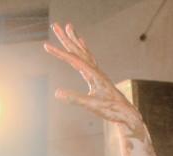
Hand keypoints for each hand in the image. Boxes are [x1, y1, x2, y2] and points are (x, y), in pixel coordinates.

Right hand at [45, 23, 149, 141]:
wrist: (126, 113)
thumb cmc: (111, 110)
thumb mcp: (92, 105)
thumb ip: (75, 98)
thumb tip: (57, 93)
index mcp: (94, 75)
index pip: (74, 60)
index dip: (59, 53)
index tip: (46, 46)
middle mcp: (96, 70)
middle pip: (78, 50)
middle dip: (66, 38)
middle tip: (56, 25)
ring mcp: (98, 73)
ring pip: (84, 52)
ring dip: (75, 40)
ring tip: (68, 27)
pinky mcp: (98, 77)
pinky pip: (89, 58)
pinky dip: (84, 49)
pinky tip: (82, 43)